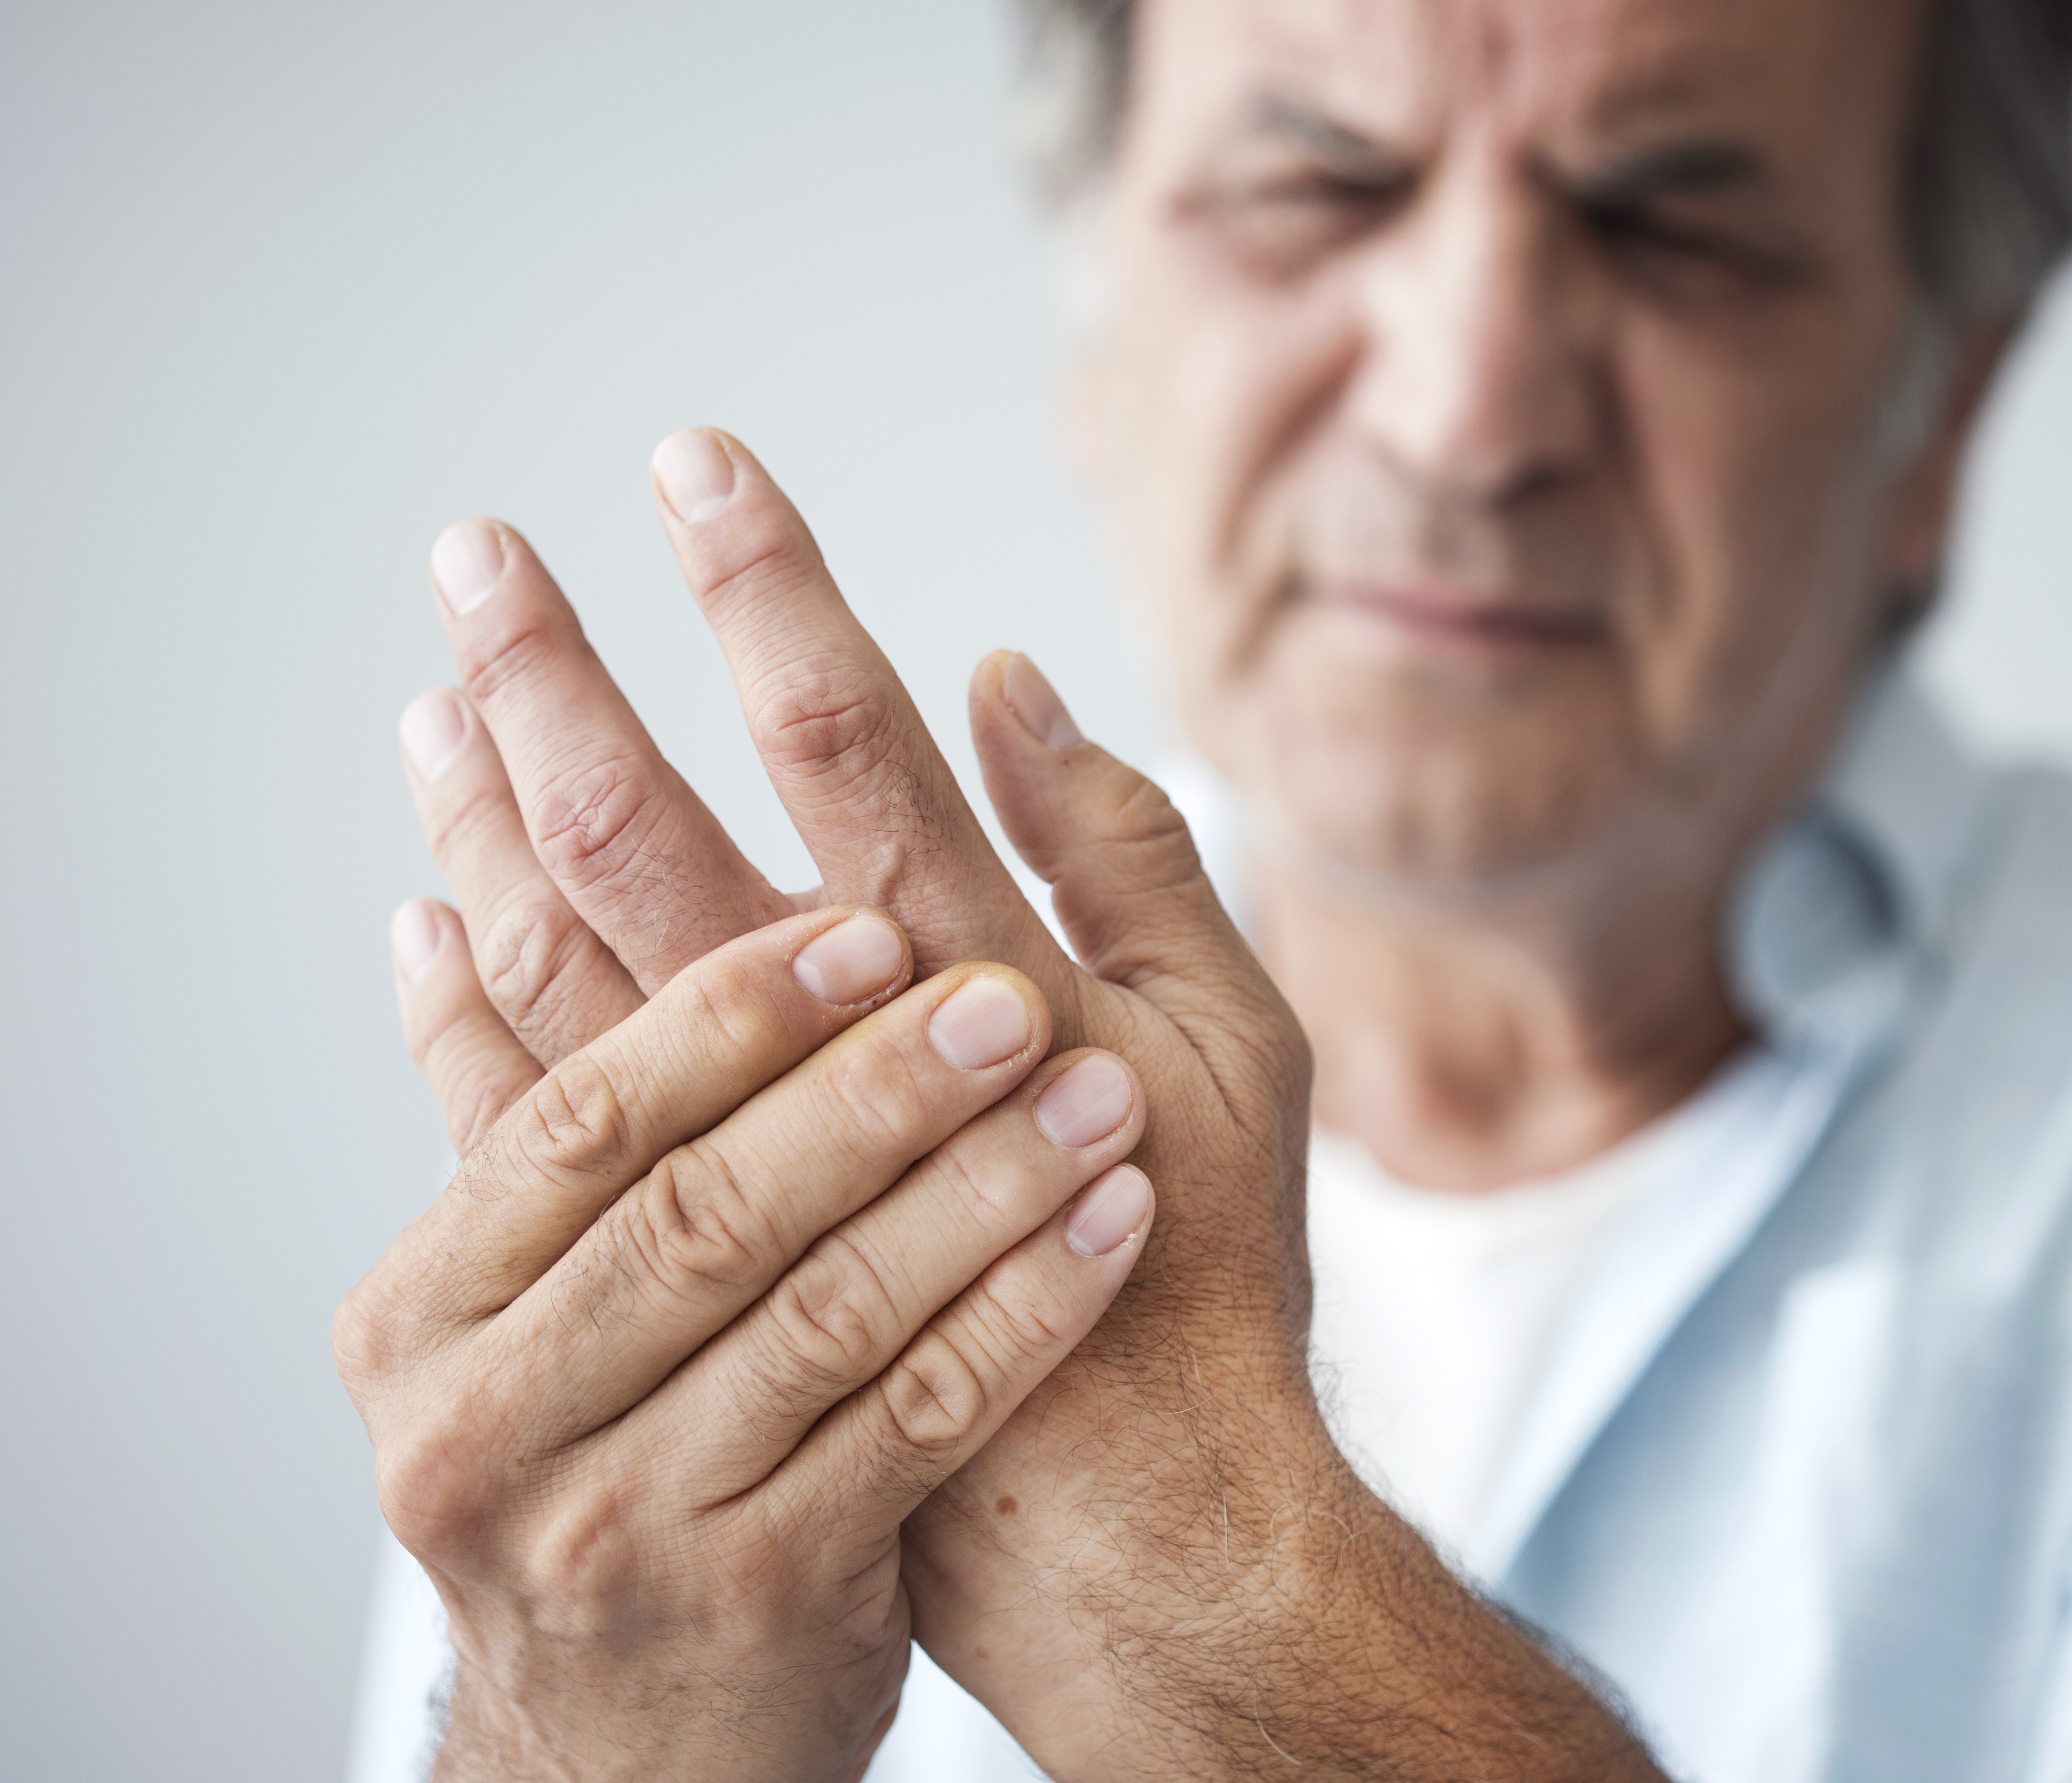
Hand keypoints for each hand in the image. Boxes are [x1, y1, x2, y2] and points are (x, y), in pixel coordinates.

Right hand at [335, 902, 1154, 1780]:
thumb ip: (499, 1130)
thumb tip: (440, 911)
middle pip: (708, 1212)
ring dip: (981, 1188)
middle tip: (1007, 997)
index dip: (731, 1014)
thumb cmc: (591, 1475)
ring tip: (1099, 1096)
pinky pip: (920, 1421)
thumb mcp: (505, 1323)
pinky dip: (1024, 1310)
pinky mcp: (763, 1596)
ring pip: (829, 1313)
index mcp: (422, 1321)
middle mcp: (496, 1428)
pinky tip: (1110, 1224)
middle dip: (873, 1090)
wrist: (621, 1749)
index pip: (583, 1122)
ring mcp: (624, 1526)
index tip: (868, 922)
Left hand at [396, 428, 1662, 1776]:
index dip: (766, 589)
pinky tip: (428, 914)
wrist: (1133, 1525)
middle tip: (479, 554)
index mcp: (974, 975)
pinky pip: (528, 1113)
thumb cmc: (1203, 1277)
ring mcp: (737, 1166)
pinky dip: (467, 1005)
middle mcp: (828, 1059)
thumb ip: (1130, 857)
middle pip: (641, 826)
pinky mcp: (687, 1262)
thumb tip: (1012, 685)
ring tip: (435, 697)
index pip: (838, 736)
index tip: (695, 464)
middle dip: (553, 677)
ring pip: (560, 956)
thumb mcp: (1238, 1047)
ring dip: (484, 816)